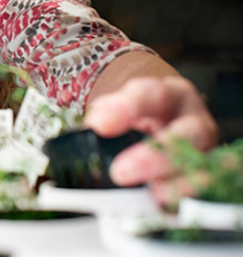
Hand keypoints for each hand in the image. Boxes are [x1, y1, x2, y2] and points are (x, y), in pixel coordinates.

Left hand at [84, 76, 218, 204]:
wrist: (170, 126)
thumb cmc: (146, 116)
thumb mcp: (127, 105)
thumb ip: (109, 112)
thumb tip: (93, 126)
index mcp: (173, 95)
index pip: (153, 95)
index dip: (126, 109)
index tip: (99, 125)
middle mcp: (195, 122)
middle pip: (186, 134)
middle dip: (154, 155)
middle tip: (121, 172)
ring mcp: (206, 152)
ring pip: (200, 166)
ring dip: (174, 184)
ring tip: (149, 194)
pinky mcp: (206, 178)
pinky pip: (202, 190)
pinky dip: (182, 198)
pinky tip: (162, 204)